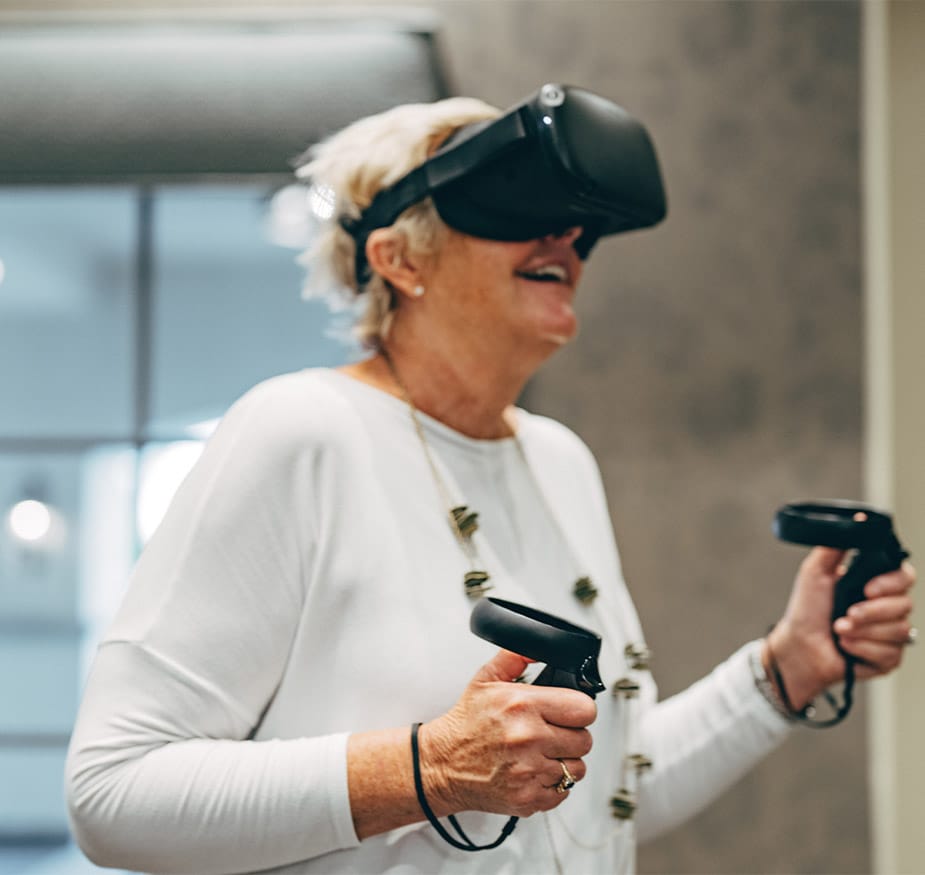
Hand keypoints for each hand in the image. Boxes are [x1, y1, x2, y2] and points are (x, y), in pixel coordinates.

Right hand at [419, 649, 596, 817]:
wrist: (441, 764)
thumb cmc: (465, 723)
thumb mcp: (486, 679)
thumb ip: (515, 656)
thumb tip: (539, 645)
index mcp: (522, 705)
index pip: (584, 709)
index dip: (578, 709)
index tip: (568, 711)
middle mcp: (528, 738)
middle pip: (584, 739)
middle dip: (572, 735)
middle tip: (552, 732)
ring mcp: (529, 771)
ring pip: (577, 768)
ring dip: (564, 761)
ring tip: (542, 753)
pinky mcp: (528, 797)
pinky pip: (564, 792)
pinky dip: (553, 784)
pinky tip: (535, 771)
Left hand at [768, 547, 915, 708]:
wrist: (799, 645)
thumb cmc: (807, 609)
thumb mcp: (816, 571)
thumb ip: (836, 545)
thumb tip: (856, 520)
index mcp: (875, 584)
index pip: (904, 576)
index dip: (891, 582)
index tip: (867, 588)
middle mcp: (887, 608)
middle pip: (905, 604)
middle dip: (871, 611)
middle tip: (847, 613)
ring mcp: (890, 633)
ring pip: (899, 630)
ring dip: (863, 631)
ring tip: (839, 629)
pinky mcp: (888, 658)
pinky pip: (890, 653)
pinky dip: (863, 649)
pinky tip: (847, 647)